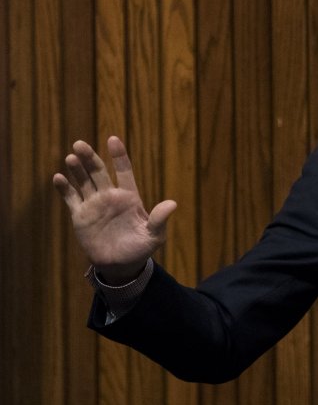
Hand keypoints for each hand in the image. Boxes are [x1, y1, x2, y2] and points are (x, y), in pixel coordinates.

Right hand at [53, 136, 175, 283]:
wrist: (120, 265)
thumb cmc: (140, 248)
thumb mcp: (154, 235)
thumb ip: (159, 219)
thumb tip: (172, 204)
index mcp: (129, 197)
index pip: (124, 171)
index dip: (118, 156)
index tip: (113, 139)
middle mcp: (110, 196)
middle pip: (98, 172)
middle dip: (90, 158)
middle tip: (80, 144)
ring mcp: (94, 205)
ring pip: (83, 181)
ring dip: (77, 169)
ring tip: (71, 157)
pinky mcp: (81, 216)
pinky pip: (71, 199)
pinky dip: (64, 188)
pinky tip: (58, 177)